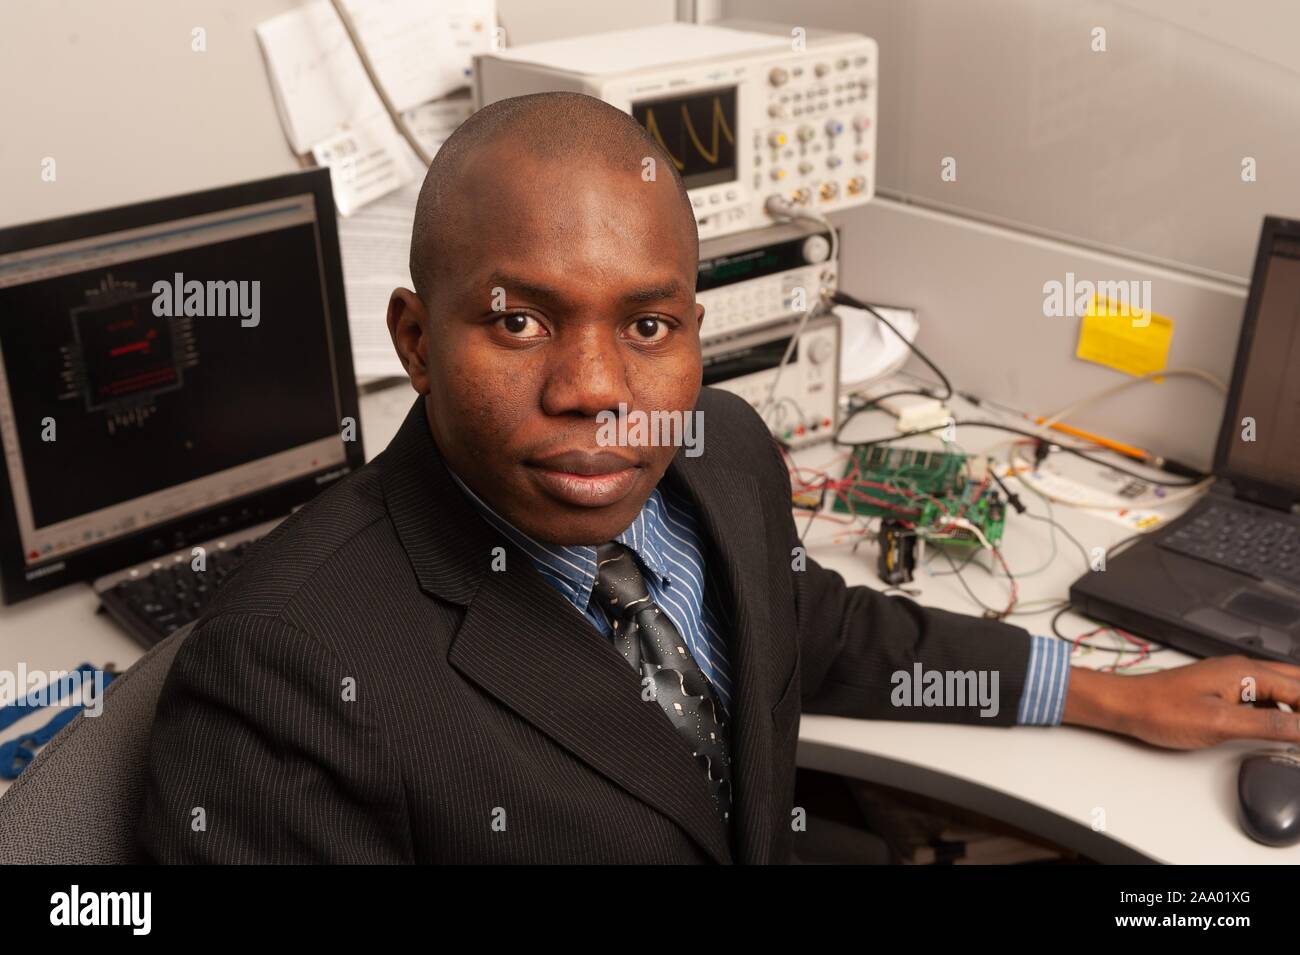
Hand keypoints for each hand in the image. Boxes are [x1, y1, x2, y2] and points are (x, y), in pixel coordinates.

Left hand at [1063, 656, 1299, 748]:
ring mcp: (1230, 678)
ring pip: (1280, 687)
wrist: (1127, 705)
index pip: (1299, 689)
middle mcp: (1240, 670)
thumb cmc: (1161, 710)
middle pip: (1294, 681)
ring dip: (1295, 705)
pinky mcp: (1221, 690)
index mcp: (1245, 672)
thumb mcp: (1220, 723)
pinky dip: (1278, 708)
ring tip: (1297, 729)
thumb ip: (1267, 725)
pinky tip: (1280, 726)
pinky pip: (1261, 695)